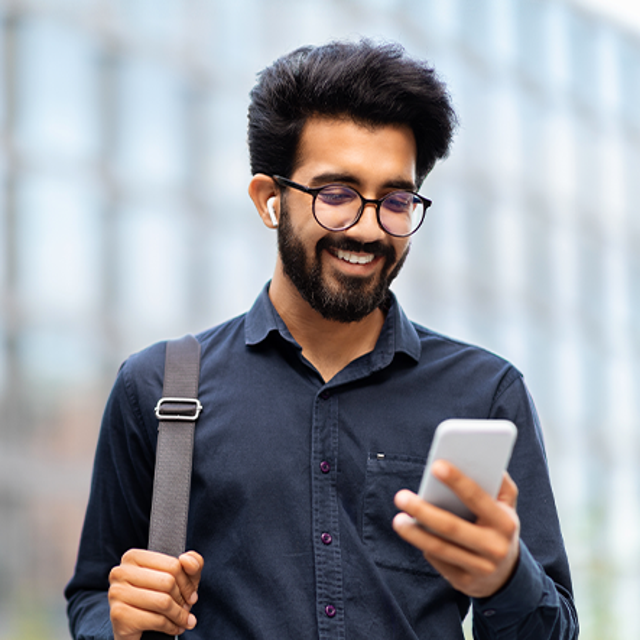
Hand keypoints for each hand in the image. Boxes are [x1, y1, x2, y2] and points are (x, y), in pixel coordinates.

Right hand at [108, 549, 203, 639]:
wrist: (136, 630)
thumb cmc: (160, 597)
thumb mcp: (181, 578)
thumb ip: (192, 562)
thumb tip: (186, 560)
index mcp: (133, 556)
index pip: (173, 565)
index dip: (188, 583)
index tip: (192, 595)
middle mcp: (120, 571)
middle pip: (168, 582)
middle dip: (183, 599)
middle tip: (187, 608)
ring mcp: (116, 592)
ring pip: (163, 602)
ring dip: (179, 615)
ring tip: (185, 620)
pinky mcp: (118, 615)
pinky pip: (156, 620)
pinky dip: (171, 626)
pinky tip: (175, 628)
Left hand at [393, 460, 519, 597]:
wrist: (506, 575)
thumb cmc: (498, 526)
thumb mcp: (507, 505)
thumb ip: (499, 482)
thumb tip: (482, 461)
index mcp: (505, 522)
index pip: (478, 498)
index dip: (457, 481)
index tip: (436, 465)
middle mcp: (495, 547)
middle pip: (452, 527)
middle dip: (423, 511)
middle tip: (400, 497)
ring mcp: (480, 568)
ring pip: (440, 548)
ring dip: (415, 533)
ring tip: (398, 520)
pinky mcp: (464, 582)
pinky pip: (438, 561)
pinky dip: (424, 545)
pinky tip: (414, 534)